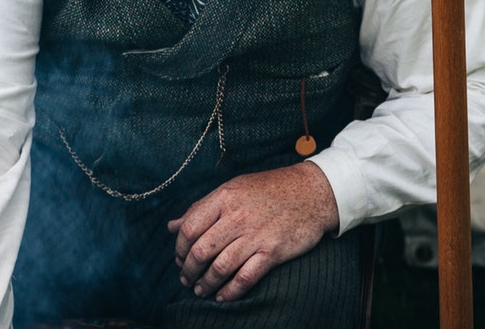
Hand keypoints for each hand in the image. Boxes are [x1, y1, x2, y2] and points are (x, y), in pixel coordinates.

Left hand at [167, 161, 339, 302]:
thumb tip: (172, 225)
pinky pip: (245, 278)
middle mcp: (237, 216)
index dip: (179, 248)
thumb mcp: (233, 189)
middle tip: (186, 279)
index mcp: (224, 197)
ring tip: (200, 290)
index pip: (189, 227)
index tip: (180, 258)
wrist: (312, 192)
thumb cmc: (269, 189)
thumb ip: (201, 208)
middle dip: (189, 270)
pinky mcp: (273, 251)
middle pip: (201, 250)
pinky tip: (222, 296)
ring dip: (206, 284)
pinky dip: (230, 291)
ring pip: (220, 267)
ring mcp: (255, 235)